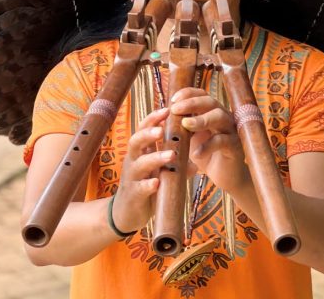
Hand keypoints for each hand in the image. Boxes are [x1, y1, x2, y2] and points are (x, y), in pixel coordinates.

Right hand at [112, 107, 171, 232]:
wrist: (126, 213)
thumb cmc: (146, 186)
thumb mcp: (160, 172)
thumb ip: (176, 165)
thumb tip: (197, 161)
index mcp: (140, 152)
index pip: (144, 130)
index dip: (153, 119)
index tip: (166, 110)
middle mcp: (133, 161)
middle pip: (136, 142)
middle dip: (148, 135)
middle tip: (162, 131)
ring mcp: (132, 178)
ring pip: (139, 164)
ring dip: (154, 158)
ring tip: (170, 156)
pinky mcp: (133, 195)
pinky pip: (140, 188)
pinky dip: (148, 185)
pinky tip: (157, 183)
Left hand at [170, 88, 249, 194]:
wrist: (224, 176)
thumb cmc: (205, 154)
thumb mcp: (188, 139)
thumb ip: (178, 128)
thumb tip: (160, 120)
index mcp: (211, 112)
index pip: (201, 95)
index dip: (188, 93)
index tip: (172, 100)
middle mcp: (223, 117)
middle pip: (210, 102)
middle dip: (191, 103)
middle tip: (175, 109)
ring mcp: (230, 130)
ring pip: (219, 117)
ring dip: (201, 119)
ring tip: (186, 124)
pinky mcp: (234, 146)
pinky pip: (222, 141)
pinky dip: (208, 146)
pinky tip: (197, 153)